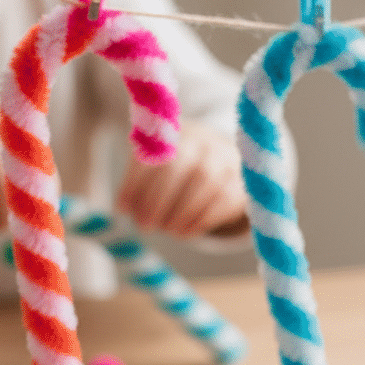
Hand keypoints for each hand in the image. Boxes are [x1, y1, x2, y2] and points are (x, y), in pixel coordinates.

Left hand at [116, 120, 248, 238]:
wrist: (226, 161)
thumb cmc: (180, 167)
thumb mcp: (157, 163)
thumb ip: (138, 182)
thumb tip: (123, 209)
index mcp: (173, 131)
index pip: (151, 152)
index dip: (133, 183)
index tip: (122, 209)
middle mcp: (201, 139)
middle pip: (177, 167)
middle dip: (156, 201)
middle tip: (144, 226)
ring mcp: (225, 158)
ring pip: (203, 183)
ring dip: (179, 214)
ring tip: (166, 230)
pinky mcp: (241, 182)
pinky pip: (222, 201)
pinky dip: (200, 222)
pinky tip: (184, 233)